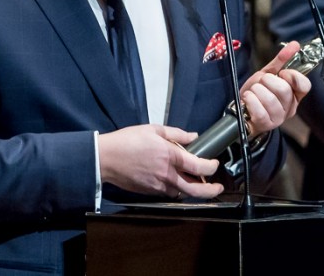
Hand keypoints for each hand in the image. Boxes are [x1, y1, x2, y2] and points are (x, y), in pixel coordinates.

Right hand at [98, 124, 223, 198]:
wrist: (105, 158)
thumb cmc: (127, 141)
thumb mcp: (154, 129)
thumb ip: (177, 134)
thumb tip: (193, 137)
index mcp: (171, 156)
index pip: (199, 167)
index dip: (211, 167)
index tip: (214, 164)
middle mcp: (167, 174)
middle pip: (195, 190)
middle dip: (211, 191)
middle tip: (218, 188)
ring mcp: (158, 186)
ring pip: (181, 193)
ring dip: (191, 189)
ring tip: (196, 182)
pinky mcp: (149, 192)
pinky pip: (168, 193)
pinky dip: (175, 188)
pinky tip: (175, 180)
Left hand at [239, 41, 311, 136]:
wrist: (242, 110)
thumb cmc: (259, 92)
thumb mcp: (269, 74)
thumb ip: (282, 60)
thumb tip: (295, 44)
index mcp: (295, 95)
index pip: (305, 85)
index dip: (293, 76)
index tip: (282, 73)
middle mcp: (290, 108)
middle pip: (284, 90)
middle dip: (268, 81)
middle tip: (262, 82)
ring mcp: (278, 118)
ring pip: (270, 99)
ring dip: (257, 90)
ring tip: (253, 91)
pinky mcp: (265, 124)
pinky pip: (259, 110)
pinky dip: (250, 99)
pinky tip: (248, 98)